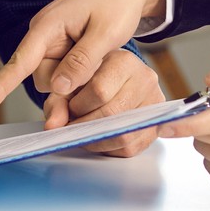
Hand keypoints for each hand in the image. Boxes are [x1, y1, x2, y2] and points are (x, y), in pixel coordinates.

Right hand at [0, 0, 168, 114]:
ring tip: (101, 56)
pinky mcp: (63, 49)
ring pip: (56, 79)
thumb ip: (82, 60)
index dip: (0, 88)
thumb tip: (58, 87)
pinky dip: (81, 74)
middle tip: (99, 67)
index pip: (19, 62)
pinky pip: (65, 73)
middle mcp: (44, 35)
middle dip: (69, 83)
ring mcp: (53, 42)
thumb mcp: (106, 32)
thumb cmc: (117, 2)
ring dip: (79, 78)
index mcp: (48, 26)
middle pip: (44, 79)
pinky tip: (97, 60)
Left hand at [43, 48, 163, 157]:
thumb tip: (53, 127)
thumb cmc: (89, 79)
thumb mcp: (71, 82)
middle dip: (86, 125)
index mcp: (123, 61)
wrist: (112, 79)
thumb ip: (58, 102)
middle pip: (112, 114)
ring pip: (122, 134)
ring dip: (96, 141)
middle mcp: (145, 79)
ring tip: (83, 134)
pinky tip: (99, 138)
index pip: (99, 90)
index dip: (78, 107)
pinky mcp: (156, 125)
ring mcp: (154, 103)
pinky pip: (131, 147)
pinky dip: (110, 149)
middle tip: (73, 127)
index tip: (69, 110)